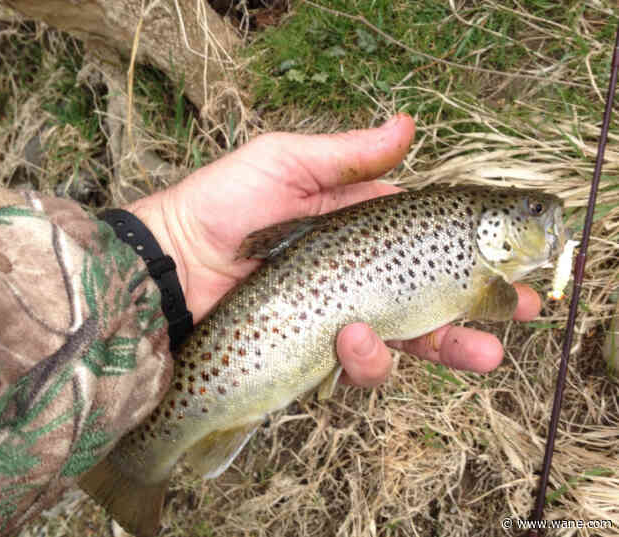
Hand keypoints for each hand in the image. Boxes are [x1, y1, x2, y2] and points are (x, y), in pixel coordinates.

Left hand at [126, 114, 541, 385]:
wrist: (173, 267)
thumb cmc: (223, 205)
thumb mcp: (284, 162)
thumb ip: (347, 154)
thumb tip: (407, 125)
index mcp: (359, 227)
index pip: (426, 241)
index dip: (470, 253)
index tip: (514, 265)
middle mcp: (356, 275)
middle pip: (428, 297)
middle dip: (478, 312)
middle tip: (521, 316)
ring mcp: (339, 316)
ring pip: (405, 340)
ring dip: (440, 346)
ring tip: (467, 349)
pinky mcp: (316, 352)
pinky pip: (360, 364)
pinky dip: (369, 359)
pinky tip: (356, 341)